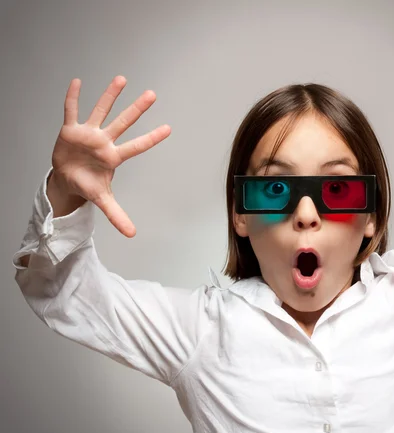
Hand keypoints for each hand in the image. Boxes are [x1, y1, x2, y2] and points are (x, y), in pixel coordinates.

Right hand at [50, 75, 170, 236]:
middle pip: (123, 123)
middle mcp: (104, 141)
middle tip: (153, 95)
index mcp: (114, 157)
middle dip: (137, 109)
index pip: (137, 146)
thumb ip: (117, 215)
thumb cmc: (88, 184)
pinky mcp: (70, 129)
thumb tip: (132, 234)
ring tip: (122, 79)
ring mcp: (88, 133)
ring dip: (110, 96)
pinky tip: (77, 82)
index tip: (168, 129)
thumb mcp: (102, 200)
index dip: (151, 138)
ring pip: (101, 110)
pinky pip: (71, 110)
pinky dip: (73, 97)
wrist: (66, 179)